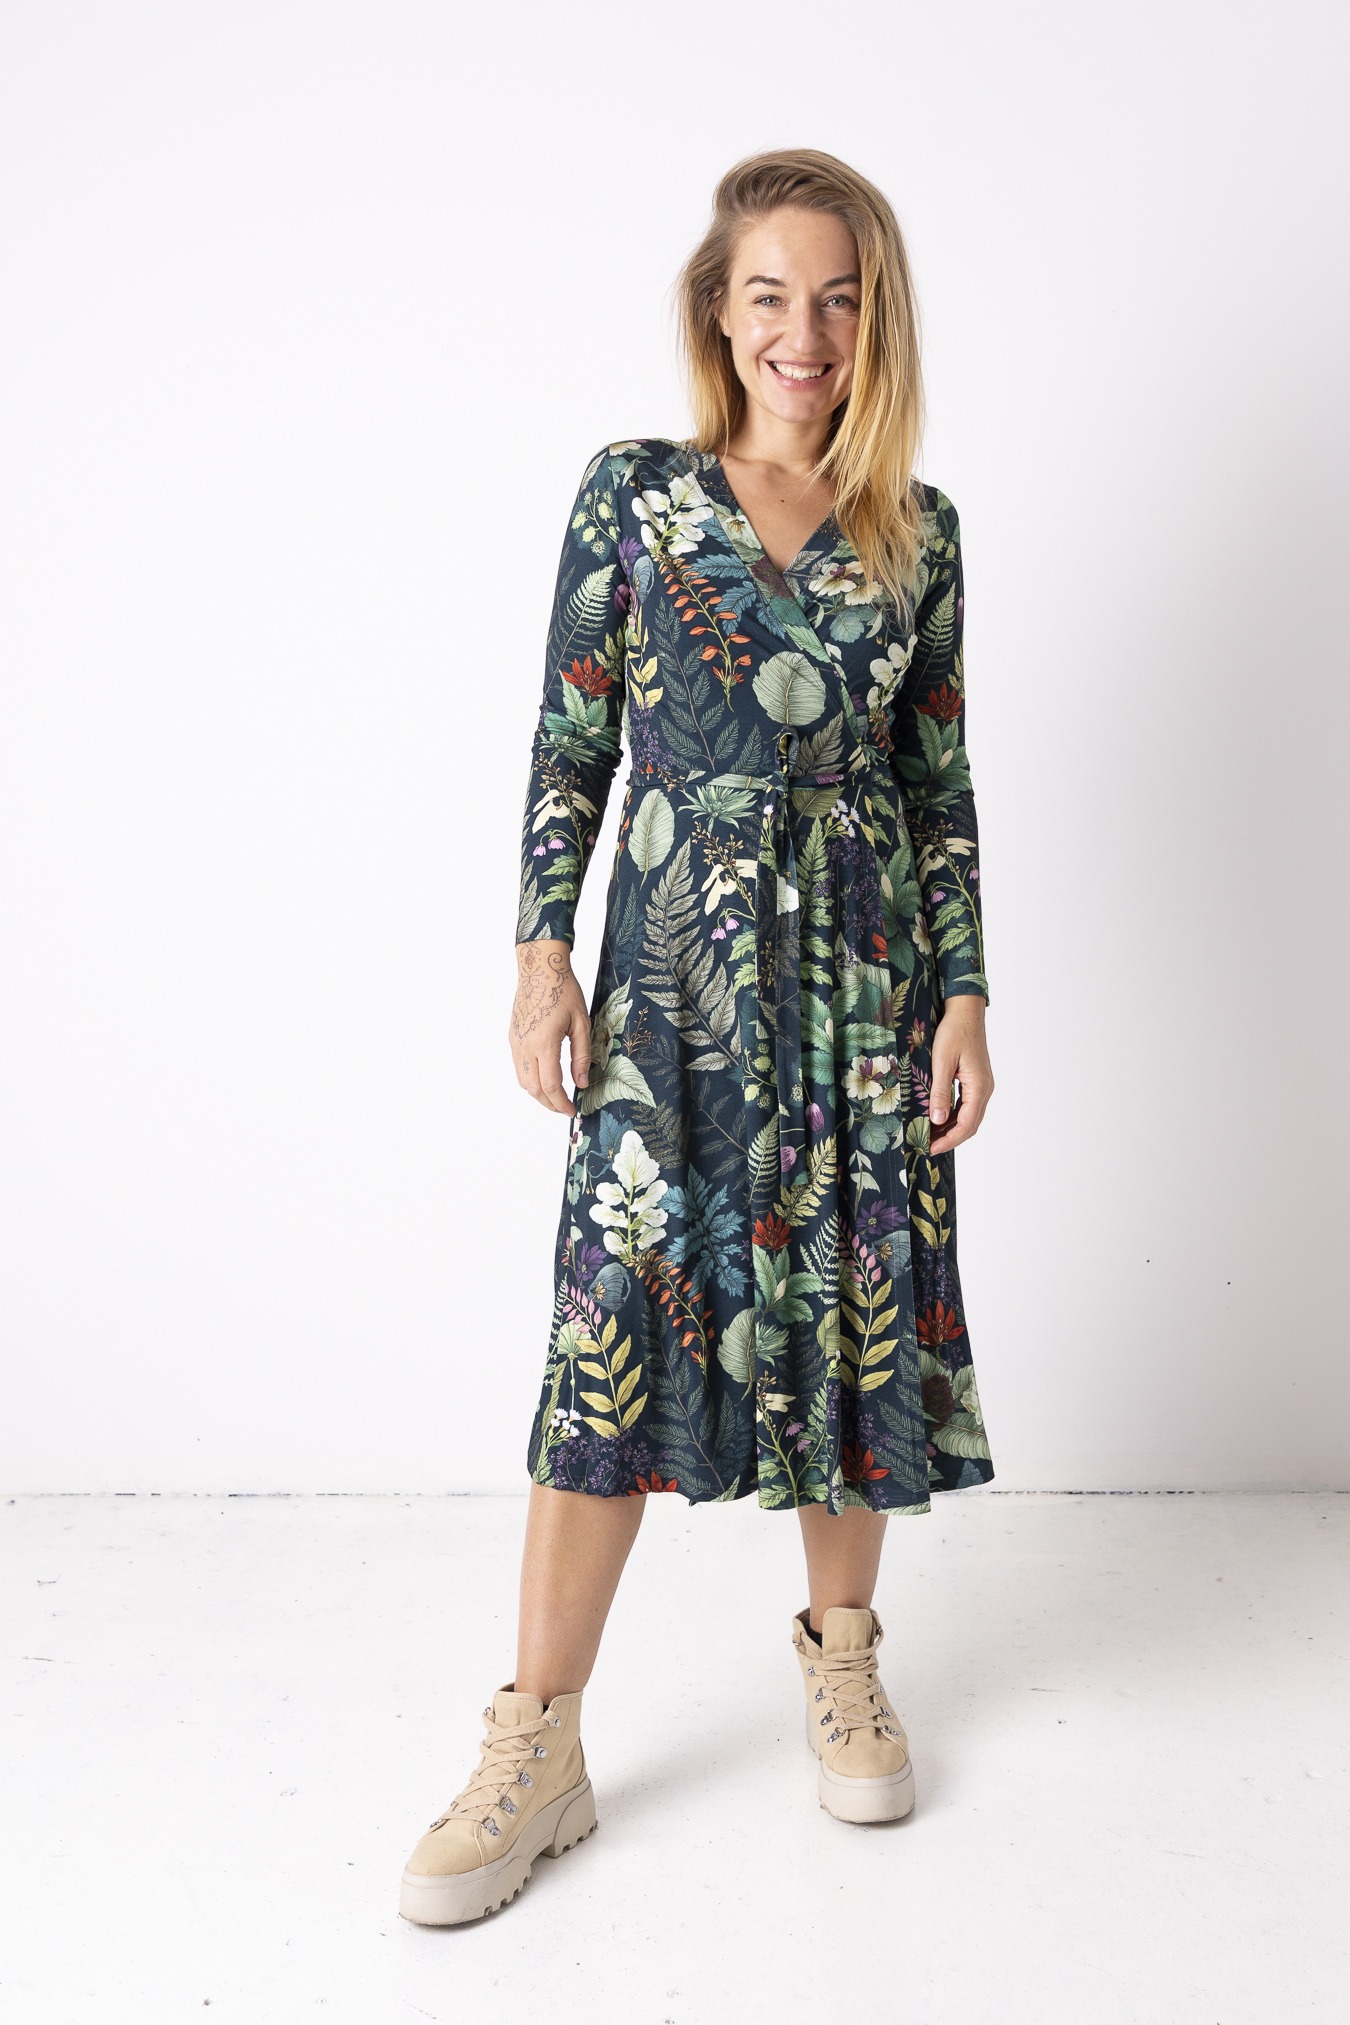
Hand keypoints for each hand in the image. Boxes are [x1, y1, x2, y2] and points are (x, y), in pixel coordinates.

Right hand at [511, 941, 590, 1116]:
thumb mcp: (581, 1023)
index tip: (572, 1110)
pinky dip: (531, 1079)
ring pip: (523, 1080)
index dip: (562, 1103)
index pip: (550, 1086)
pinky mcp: (512, 1037)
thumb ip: (581, 1056)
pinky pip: (519, 1067)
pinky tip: (545, 1077)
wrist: (540, 968)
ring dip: (539, 1093)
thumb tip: (582, 1082)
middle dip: (550, 1104)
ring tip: (556, 1096)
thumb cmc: (564, 990)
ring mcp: (516, 1042)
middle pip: (533, 1089)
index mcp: (544, 1043)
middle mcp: (525, 1046)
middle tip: (565, 1108)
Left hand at [928, 996, 993, 1154]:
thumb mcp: (942, 1062)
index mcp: (979, 1087)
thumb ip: (939, 1092)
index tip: (931, 1148)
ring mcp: (981, 1085)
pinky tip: (937, 1117)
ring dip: (950, 1128)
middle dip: (949, 1138)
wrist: (965, 1010)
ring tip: (929, 1135)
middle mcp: (984, 1089)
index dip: (949, 1140)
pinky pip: (965, 1104)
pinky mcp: (975, 1080)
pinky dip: (952, 1115)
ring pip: (968, 1116)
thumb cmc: (954, 1031)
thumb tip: (936, 1120)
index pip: (966, 1125)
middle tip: (927, 1146)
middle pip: (970, 1124)